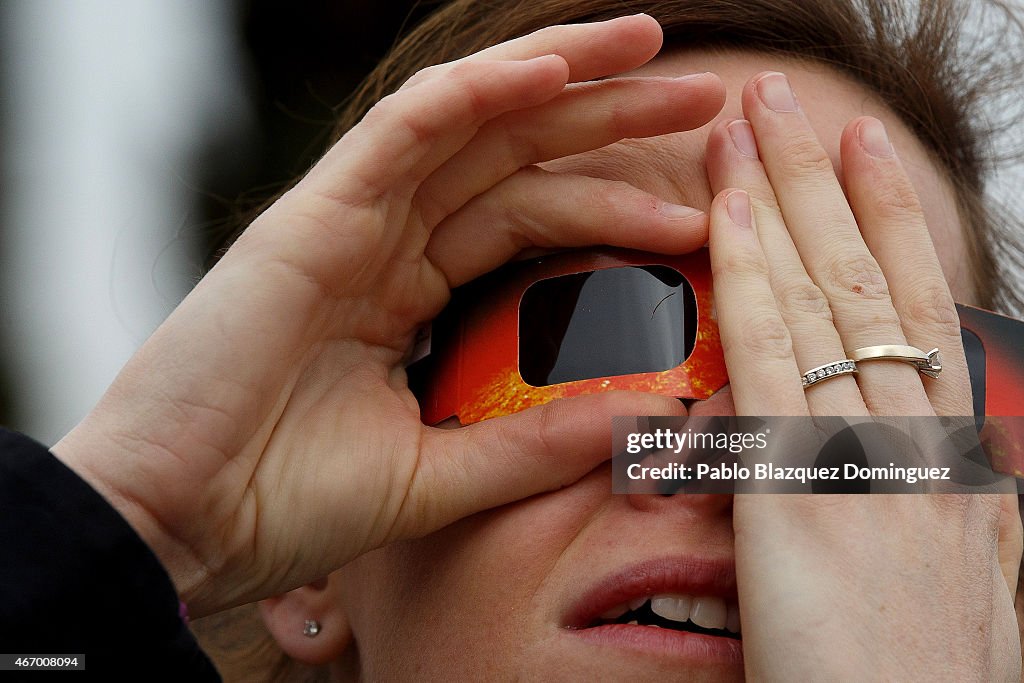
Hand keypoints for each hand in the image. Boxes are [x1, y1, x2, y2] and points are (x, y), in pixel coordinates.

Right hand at [52, 15, 724, 615]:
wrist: (179, 522)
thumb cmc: (287, 502)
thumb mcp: (438, 474)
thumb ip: (535, 442)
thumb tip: (647, 416)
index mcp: (408, 291)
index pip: (528, 219)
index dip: (612, 203)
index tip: (695, 213)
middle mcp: (385, 240)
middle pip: (516, 157)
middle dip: (610, 120)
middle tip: (706, 100)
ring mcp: (349, 220)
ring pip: (471, 123)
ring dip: (563, 78)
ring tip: (656, 50)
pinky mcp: (312, 215)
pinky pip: (404, 132)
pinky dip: (476, 94)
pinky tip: (555, 70)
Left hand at [704, 72, 1021, 677]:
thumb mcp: (950, 579)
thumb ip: (932, 503)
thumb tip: (926, 457)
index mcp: (949, 455)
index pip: (916, 309)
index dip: (888, 223)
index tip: (862, 153)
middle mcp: (918, 433)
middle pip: (870, 278)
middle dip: (828, 179)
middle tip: (791, 98)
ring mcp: (867, 450)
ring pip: (824, 293)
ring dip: (784, 194)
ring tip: (754, 114)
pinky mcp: (804, 484)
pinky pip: (773, 355)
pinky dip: (752, 273)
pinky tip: (729, 209)